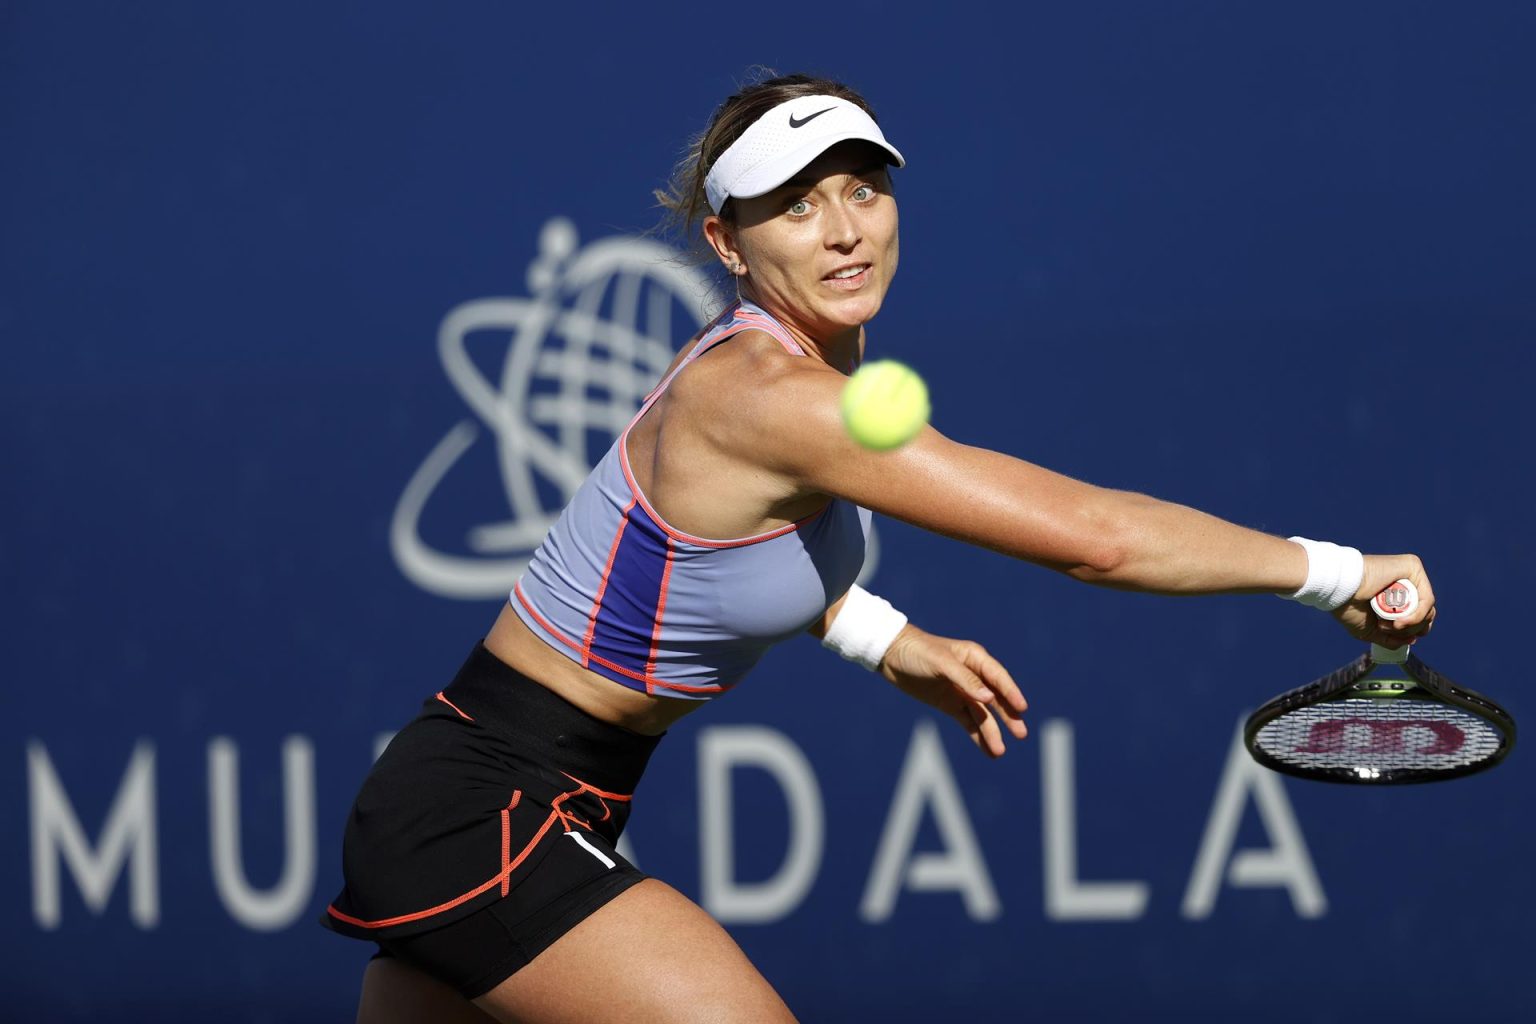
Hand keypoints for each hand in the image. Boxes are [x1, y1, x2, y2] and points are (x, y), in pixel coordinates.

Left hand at [879, 625, 1027, 757]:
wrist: (891, 655)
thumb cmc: (918, 651)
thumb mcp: (941, 663)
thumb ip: (966, 680)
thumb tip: (989, 698)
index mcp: (975, 658)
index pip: (998, 678)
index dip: (1011, 693)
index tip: (1022, 709)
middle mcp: (973, 676)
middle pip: (995, 699)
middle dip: (1008, 717)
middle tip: (1021, 734)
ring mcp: (962, 691)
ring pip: (983, 715)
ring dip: (992, 732)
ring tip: (1000, 752)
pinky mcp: (950, 704)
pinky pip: (968, 722)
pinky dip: (978, 736)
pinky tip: (988, 751)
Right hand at [1333, 553, 1436, 647]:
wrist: (1340, 591)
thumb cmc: (1348, 607)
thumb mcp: (1370, 630)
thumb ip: (1391, 638)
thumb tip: (1413, 639)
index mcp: (1396, 594)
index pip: (1419, 615)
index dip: (1413, 629)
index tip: (1398, 634)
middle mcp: (1406, 581)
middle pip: (1426, 613)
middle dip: (1411, 629)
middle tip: (1389, 628)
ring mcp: (1410, 573)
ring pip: (1427, 608)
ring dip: (1411, 624)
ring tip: (1391, 625)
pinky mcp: (1412, 567)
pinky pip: (1427, 598)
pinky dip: (1418, 615)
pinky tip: (1401, 621)